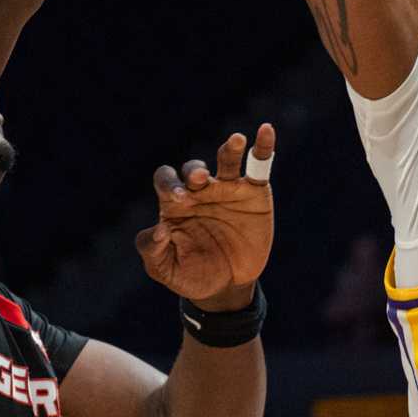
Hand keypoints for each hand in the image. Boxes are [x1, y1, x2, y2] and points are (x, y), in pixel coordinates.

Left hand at [138, 125, 275, 306]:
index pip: (166, 179)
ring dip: (230, 148)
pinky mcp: (255, 193)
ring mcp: (229, 189)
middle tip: (202, 179)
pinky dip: (263, 147)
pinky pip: (260, 166)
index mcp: (175, 203)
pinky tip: (266, 130)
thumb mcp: (165, 270)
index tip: (179, 199)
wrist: (227, 286)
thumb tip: (157, 229)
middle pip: (194, 168)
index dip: (170, 184)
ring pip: (227, 160)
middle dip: (196, 171)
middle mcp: (201, 191)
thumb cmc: (191, 275)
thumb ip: (151, 250)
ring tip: (236, 140)